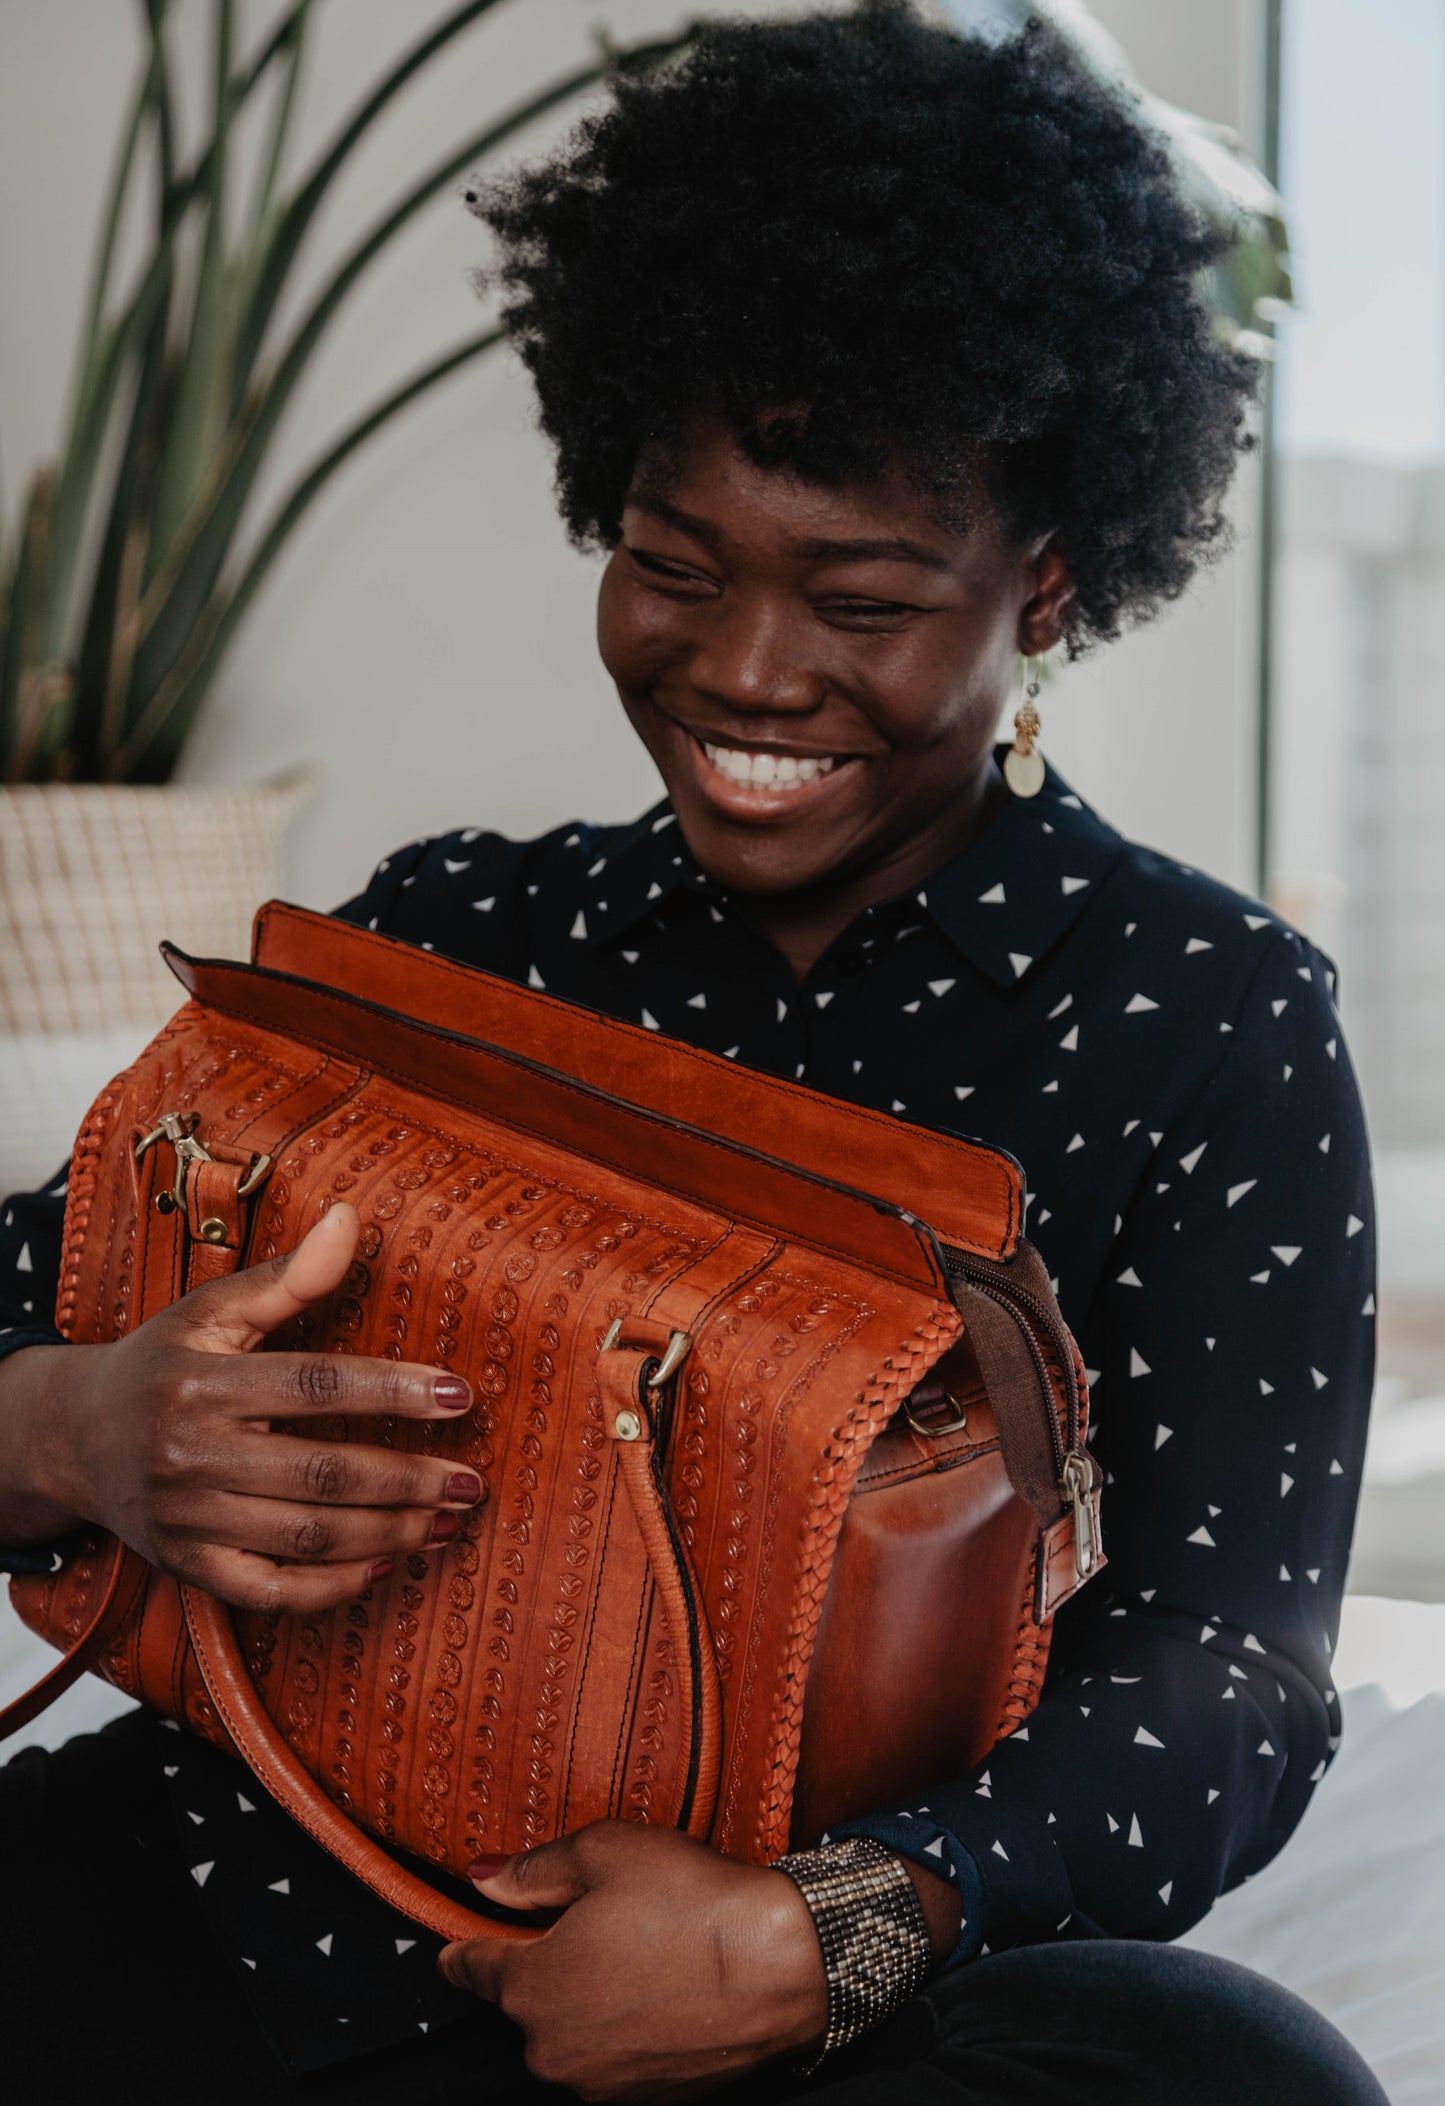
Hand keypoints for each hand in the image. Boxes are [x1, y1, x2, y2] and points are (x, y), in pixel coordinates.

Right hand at [0, 1203, 485, 1609]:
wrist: (72, 1439)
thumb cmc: (161, 1364)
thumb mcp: (213, 1310)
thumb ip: (290, 1275)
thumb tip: (350, 1216)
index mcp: (203, 1384)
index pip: (316, 1387)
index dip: (393, 1392)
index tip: (459, 1396)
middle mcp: (193, 1455)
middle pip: (321, 1474)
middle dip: (407, 1481)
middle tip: (471, 1481)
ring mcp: (189, 1520)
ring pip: (305, 1538)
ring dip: (389, 1535)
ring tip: (448, 1520)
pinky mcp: (188, 1567)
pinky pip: (270, 1592)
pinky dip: (331, 1588)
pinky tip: (384, 1566)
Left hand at [438, 1822, 828, 2100]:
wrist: (781, 1965)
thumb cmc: (694, 1903)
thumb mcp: (603, 1852)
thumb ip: (532, 1870)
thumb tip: (483, 1879)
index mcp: (532, 1985)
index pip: (472, 1969)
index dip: (464, 1946)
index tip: (458, 1941)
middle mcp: (553, 2047)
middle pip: (525, 2001)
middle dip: (544, 1963)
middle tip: (590, 1921)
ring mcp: (600, 2083)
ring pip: (570, 2032)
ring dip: (586, 1998)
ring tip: (637, 1952)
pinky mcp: (645, 2099)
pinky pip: (612, 2057)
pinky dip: (623, 2027)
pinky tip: (659, 1988)